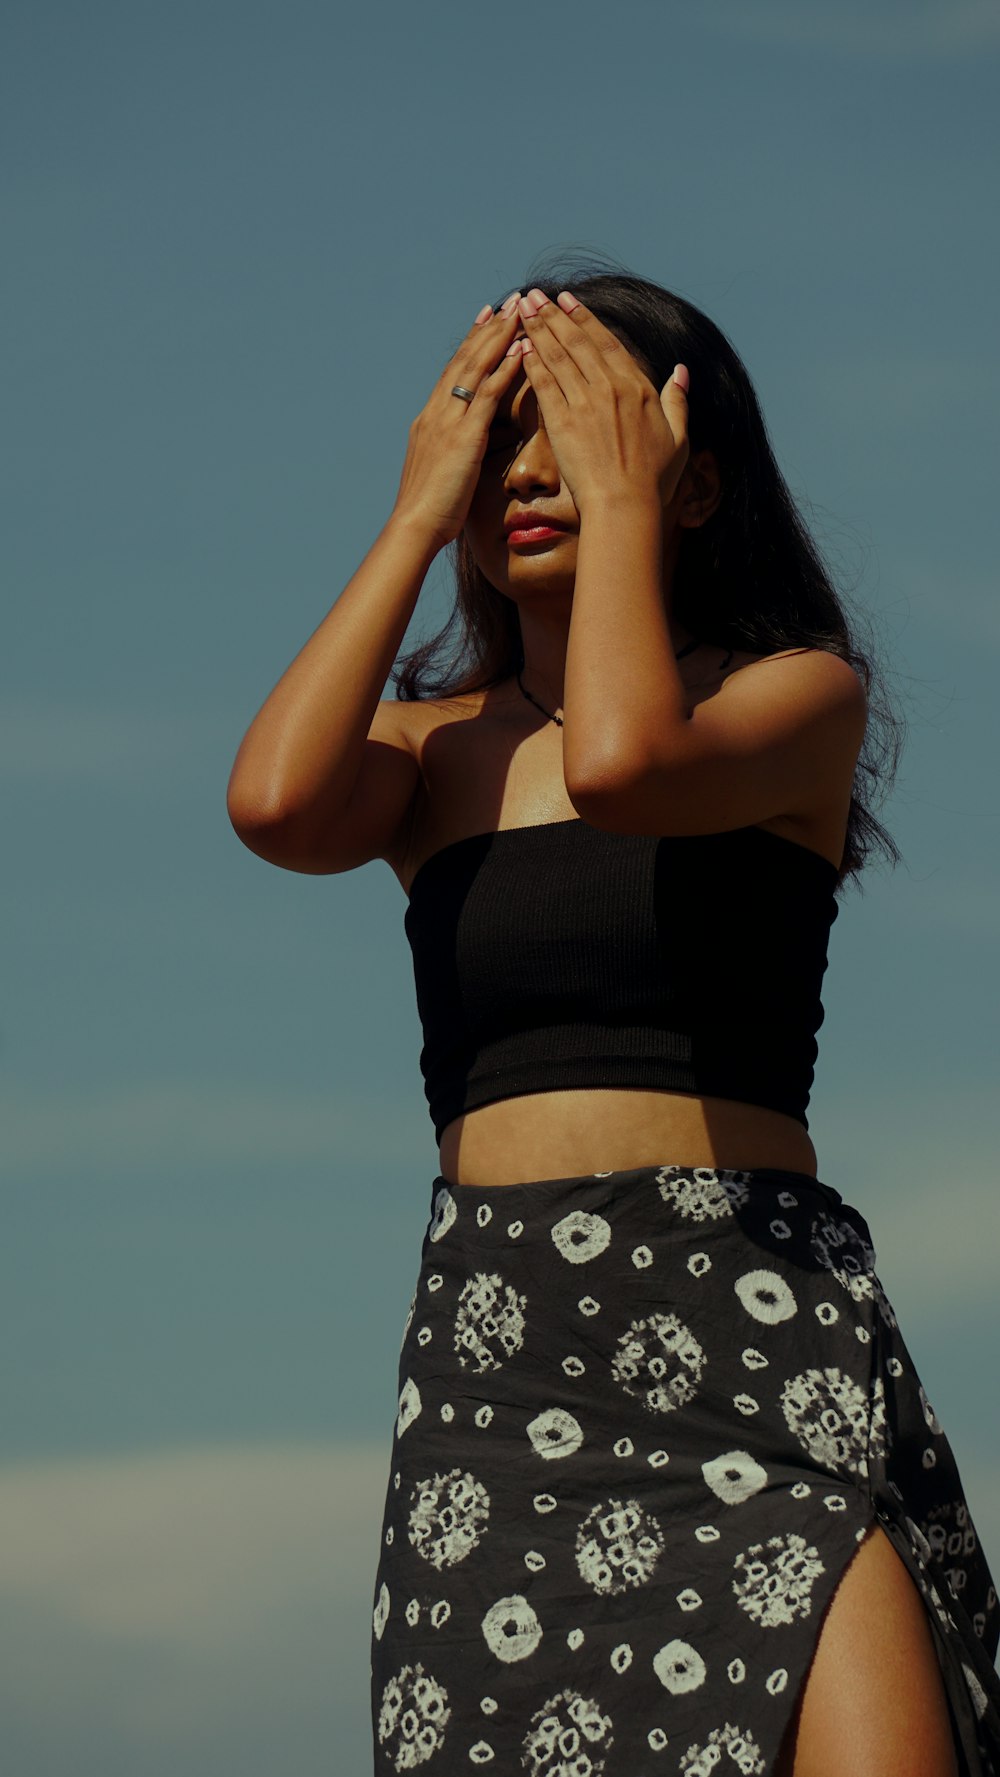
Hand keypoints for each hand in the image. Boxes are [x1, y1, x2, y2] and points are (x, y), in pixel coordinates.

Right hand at [392, 297, 526, 548]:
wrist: (414, 527)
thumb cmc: (430, 511)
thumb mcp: (441, 472)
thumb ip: (453, 453)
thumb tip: (466, 449)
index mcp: (430, 420)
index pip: (453, 371)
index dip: (471, 343)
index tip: (487, 318)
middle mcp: (436, 412)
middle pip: (464, 360)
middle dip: (488, 329)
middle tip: (509, 302)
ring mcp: (448, 421)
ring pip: (476, 368)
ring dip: (500, 337)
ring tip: (521, 312)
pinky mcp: (464, 436)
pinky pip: (487, 394)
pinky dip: (505, 369)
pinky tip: (522, 349)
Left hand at [513, 288, 690, 513]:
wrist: (625, 506)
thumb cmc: (654, 480)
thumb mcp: (679, 437)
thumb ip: (678, 400)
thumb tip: (682, 371)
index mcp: (638, 387)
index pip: (607, 342)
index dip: (584, 318)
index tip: (567, 301)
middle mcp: (610, 388)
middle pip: (577, 341)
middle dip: (553, 314)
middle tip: (534, 294)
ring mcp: (585, 403)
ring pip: (558, 355)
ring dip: (537, 329)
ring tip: (521, 309)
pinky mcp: (562, 422)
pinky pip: (544, 383)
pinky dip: (531, 361)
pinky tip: (519, 346)